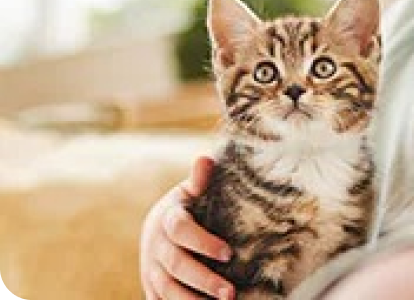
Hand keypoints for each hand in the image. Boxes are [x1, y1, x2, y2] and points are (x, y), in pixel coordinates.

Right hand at [140, 156, 234, 299]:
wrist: (159, 228)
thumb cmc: (187, 207)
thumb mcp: (192, 192)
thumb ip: (200, 180)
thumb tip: (206, 158)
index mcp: (167, 219)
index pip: (181, 231)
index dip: (203, 242)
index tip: (229, 252)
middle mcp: (155, 246)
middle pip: (176, 266)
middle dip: (203, 280)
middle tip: (230, 294)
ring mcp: (151, 269)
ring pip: (167, 290)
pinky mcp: (151, 287)